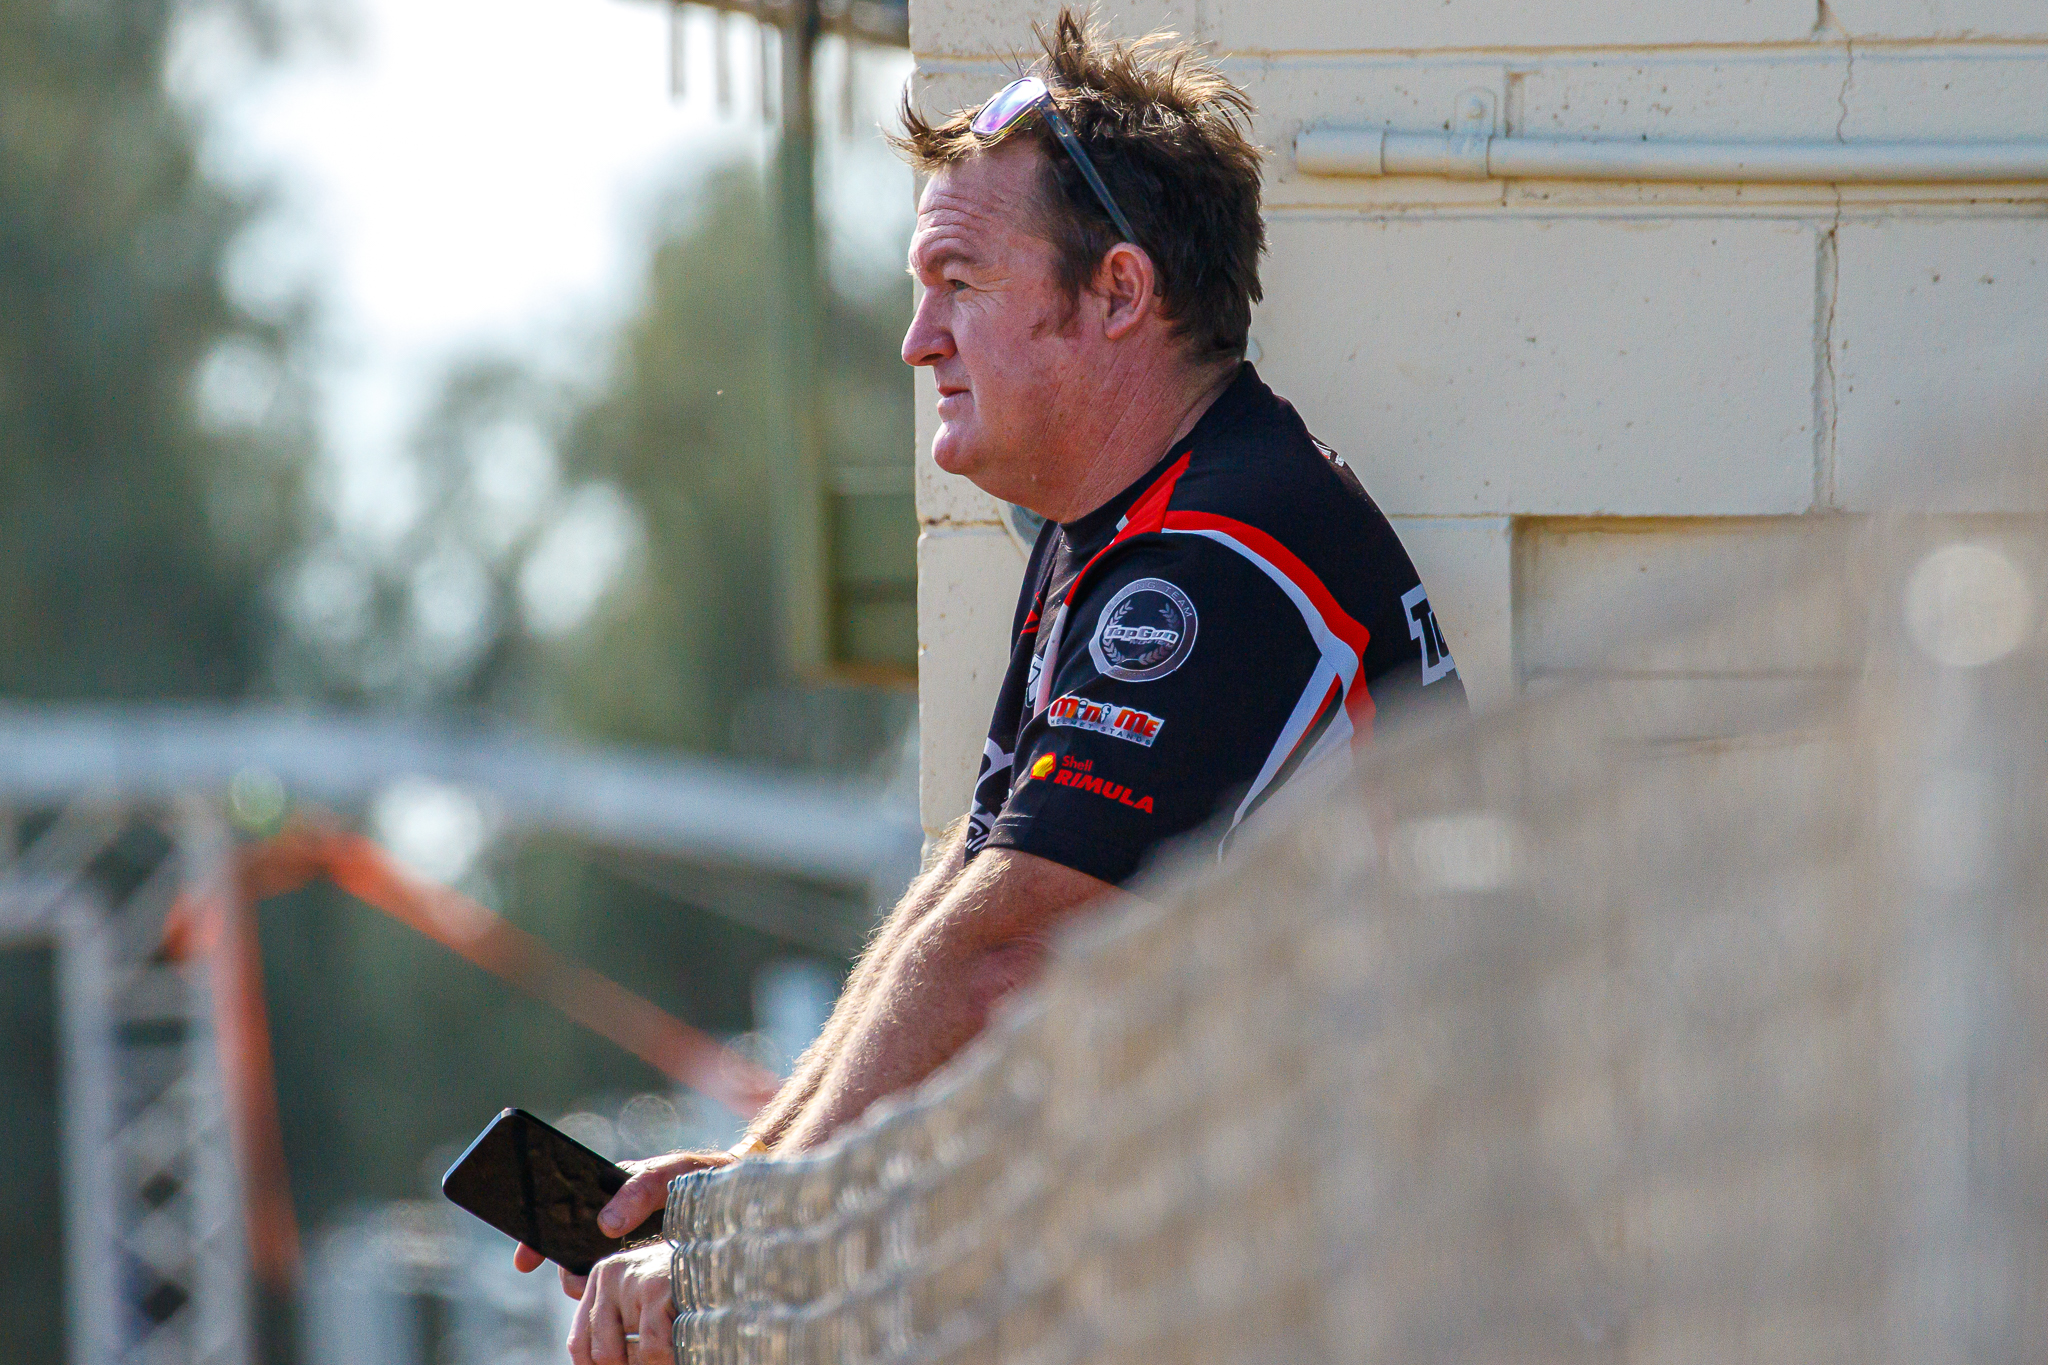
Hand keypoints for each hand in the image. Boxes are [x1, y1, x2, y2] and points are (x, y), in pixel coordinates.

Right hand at [511, 1148, 738, 1299]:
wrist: (737, 1197)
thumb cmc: (700, 1178)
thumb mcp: (671, 1174)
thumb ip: (639, 1190)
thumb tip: (605, 1225)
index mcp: (608, 1192)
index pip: (560, 1214)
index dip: (537, 1239)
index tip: (524, 1261)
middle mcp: (610, 1224)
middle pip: (570, 1254)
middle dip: (566, 1270)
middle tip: (580, 1281)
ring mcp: (624, 1250)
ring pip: (591, 1276)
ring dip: (589, 1286)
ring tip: (607, 1288)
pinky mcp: (642, 1271)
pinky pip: (617, 1288)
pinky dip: (613, 1298)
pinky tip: (626, 1303)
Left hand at [568, 1241, 674, 1363]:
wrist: (723, 1246)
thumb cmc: (686, 1275)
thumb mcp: (646, 1291)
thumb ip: (619, 1314)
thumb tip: (598, 1360)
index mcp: (603, 1277)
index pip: (580, 1342)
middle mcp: (611, 1274)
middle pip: (600, 1352)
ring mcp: (633, 1280)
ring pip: (625, 1355)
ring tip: (667, 1358)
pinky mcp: (656, 1289)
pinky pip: (651, 1347)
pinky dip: (665, 1360)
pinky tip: (680, 1353)